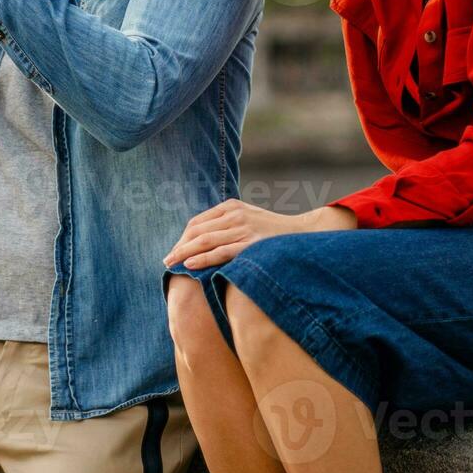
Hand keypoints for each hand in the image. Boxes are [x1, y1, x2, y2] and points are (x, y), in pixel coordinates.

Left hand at [163, 199, 357, 270]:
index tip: (175, 251)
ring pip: (205, 241)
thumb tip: (203, 241)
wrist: (304, 234)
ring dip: (184, 253)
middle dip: (179, 246)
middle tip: (167, 260)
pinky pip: (220, 251)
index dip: (183, 238)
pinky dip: (202, 258)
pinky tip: (189, 265)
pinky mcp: (250, 243)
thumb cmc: (274, 233)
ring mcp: (243, 228)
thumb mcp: (249, 220)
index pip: (198, 222)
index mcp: (231, 207)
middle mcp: (235, 215)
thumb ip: (228, 225)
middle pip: (197, 231)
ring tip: (171, 264)